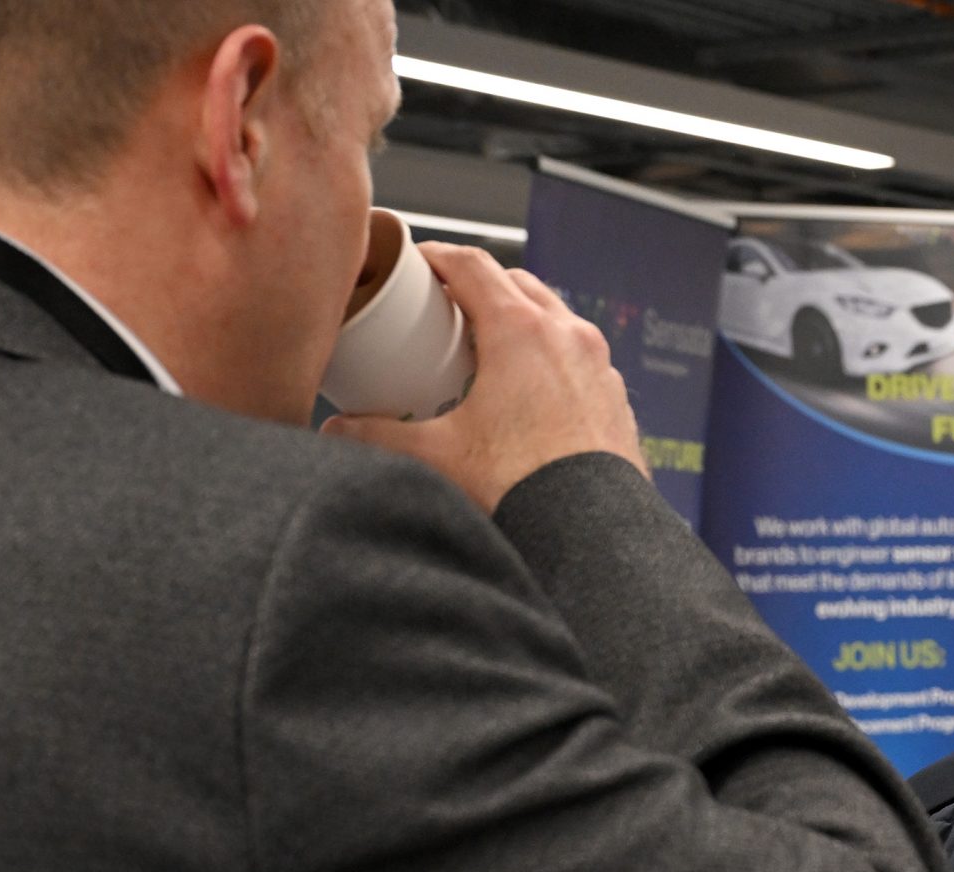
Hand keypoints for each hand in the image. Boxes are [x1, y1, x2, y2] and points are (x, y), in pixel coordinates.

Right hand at [325, 245, 645, 512]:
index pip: (474, 266)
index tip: (418, 262)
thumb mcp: (437, 457)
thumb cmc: (523, 487)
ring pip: (555, 318)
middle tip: (447, 305)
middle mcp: (568, 336)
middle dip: (481, 285)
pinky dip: (552, 357)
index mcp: (522, 331)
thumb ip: (379, 436)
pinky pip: (579, 359)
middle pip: (518, 284)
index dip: (439, 256)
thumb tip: (338, 429)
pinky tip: (532, 390)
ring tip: (488, 347)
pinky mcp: (615, 399)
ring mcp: (599, 366)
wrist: (591, 533)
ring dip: (521, 318)